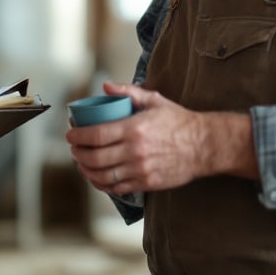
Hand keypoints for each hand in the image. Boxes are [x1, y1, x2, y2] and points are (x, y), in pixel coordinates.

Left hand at [64, 82, 256, 194]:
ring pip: (102, 175)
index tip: (71, 134)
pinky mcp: (147, 184)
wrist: (205, 146)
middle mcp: (134, 151)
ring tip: (82, 163)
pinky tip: (97, 177)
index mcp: (134, 129)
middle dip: (77, 153)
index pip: (95, 134)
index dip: (77, 136)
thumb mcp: (155, 101)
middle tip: (74, 148)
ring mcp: (140, 170)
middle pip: (94, 157)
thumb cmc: (180, 121)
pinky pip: (116, 188)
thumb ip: (129, 92)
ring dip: (86, 170)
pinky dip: (101, 184)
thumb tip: (105, 86)